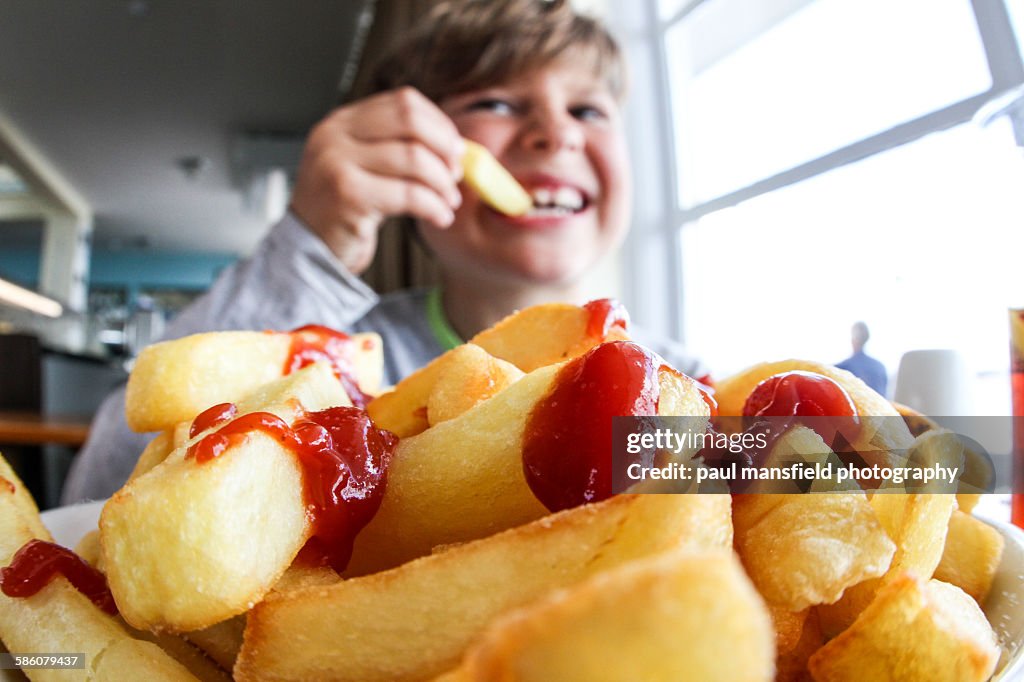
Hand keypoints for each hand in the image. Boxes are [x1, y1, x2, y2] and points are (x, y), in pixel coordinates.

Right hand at [289, 87, 464, 274]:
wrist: (310, 248)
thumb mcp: (364, 166)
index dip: (439, 124)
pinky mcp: (347, 196)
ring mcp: (337, 163)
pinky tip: (440, 217)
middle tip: (456, 173)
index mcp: (343, 122)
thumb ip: (398, 147)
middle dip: (444, 148)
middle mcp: (336, 136)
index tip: (455, 149)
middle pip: (410, 121)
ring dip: (442, 183)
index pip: (404, 102)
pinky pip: (408, 195)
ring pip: (413, 158)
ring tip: (449, 201)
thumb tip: (456, 147)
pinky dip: (434, 206)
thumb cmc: (345, 209)